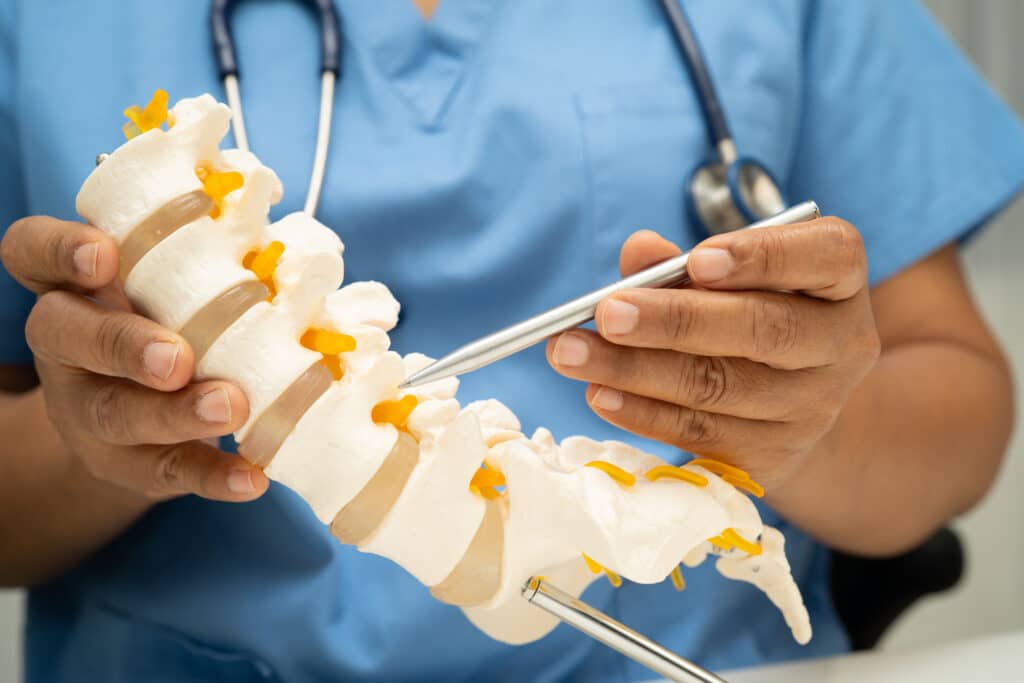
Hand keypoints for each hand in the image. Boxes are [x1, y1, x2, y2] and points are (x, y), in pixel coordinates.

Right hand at [1, 216, 267, 500]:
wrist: (138, 406)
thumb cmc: (165, 317)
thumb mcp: (163, 282)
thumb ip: (196, 262)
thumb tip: (280, 251)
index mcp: (69, 284)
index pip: (32, 252)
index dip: (59, 250)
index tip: (104, 253)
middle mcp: (66, 344)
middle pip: (70, 338)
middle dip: (125, 346)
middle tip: (177, 358)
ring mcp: (87, 409)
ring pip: (114, 413)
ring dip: (174, 414)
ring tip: (229, 408)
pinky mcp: (126, 462)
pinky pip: (166, 471)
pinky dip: (212, 475)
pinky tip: (252, 477)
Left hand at [547, 218, 880, 490]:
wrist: (789, 409)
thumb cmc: (747, 318)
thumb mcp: (727, 281)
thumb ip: (682, 264)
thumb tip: (639, 251)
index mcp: (838, 282)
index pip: (828, 255)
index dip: (762, 256)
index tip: (696, 260)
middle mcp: (841, 345)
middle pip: (762, 329)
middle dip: (674, 320)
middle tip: (606, 312)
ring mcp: (811, 408)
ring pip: (718, 386)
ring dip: (634, 369)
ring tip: (570, 352)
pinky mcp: (771, 456)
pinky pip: (699, 433)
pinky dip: (641, 412)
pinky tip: (598, 392)